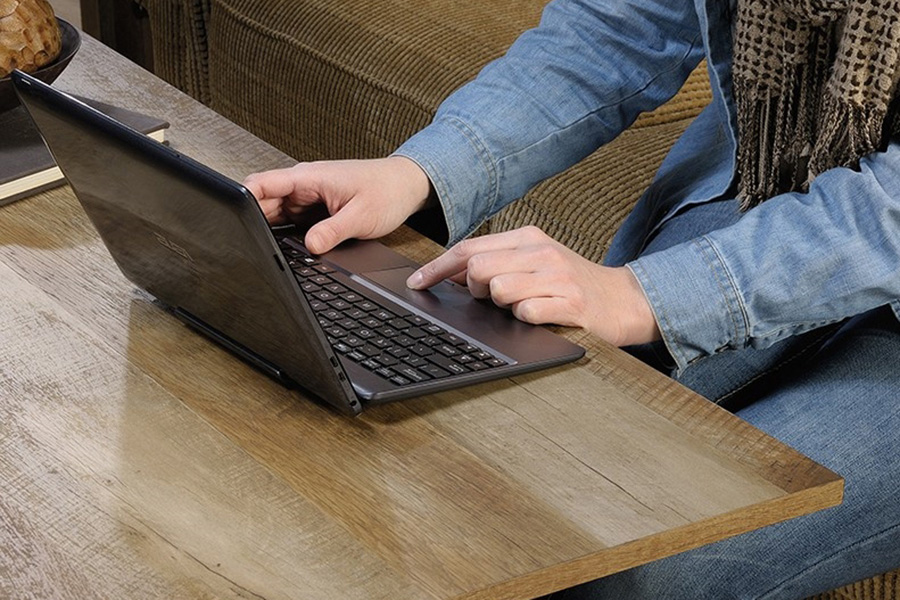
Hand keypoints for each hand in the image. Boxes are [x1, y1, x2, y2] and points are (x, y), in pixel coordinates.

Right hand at [242, 156, 432, 253]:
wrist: (406, 186)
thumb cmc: (387, 191)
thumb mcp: (361, 216)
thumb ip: (333, 231)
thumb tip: (310, 246)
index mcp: (310, 177)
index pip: (263, 183)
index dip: (242, 198)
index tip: (231, 217)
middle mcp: (304, 185)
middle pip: (263, 201)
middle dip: (253, 220)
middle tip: (250, 244)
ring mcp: (307, 197)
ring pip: (275, 213)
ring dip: (269, 229)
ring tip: (266, 248)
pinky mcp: (314, 209)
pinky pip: (291, 221)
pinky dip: (285, 233)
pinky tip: (286, 247)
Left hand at [406, 226, 660, 345]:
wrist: (624, 300)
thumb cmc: (573, 284)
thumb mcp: (535, 263)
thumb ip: (497, 263)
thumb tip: (449, 275)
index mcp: (528, 238)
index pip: (469, 248)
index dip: (437, 268)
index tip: (416, 284)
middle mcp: (541, 252)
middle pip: (477, 268)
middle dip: (473, 290)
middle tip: (492, 299)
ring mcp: (557, 277)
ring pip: (498, 290)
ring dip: (501, 306)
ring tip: (523, 306)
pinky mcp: (571, 304)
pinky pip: (526, 313)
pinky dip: (525, 319)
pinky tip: (540, 317)